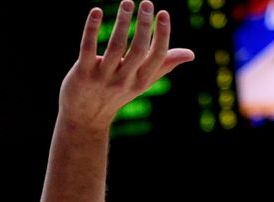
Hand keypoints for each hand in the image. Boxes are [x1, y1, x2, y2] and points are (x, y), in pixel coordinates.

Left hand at [60, 2, 194, 130]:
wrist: (84, 118)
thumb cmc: (116, 95)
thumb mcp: (141, 83)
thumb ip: (163, 66)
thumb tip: (190, 54)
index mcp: (141, 81)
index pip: (157, 57)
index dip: (162, 34)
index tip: (163, 13)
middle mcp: (124, 80)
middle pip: (138, 50)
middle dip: (144, 25)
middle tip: (147, 3)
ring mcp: (102, 78)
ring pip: (116, 47)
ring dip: (122, 22)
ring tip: (128, 2)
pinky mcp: (82, 73)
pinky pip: (88, 48)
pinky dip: (92, 29)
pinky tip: (97, 11)